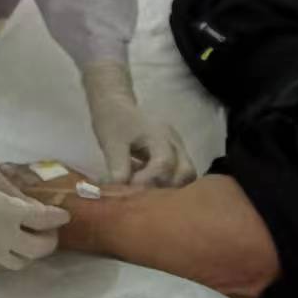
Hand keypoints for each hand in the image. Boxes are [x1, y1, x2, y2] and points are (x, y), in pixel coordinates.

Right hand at [0, 117, 69, 270]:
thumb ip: (17, 195)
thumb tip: (37, 209)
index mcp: (3, 211)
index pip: (42, 221)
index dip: (57, 218)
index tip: (64, 215)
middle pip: (36, 249)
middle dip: (48, 240)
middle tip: (48, 229)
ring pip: (17, 263)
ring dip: (28, 252)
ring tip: (28, 238)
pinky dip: (6, 258)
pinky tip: (5, 245)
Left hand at [81, 62, 195, 185]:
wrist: (117, 106)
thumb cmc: (113, 122)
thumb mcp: (111, 143)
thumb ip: (118, 166)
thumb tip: (121, 189)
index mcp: (159, 136)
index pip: (164, 163)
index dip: (149, 180)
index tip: (130, 185)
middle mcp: (174, 143)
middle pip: (186, 172)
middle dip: (167, 187)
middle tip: (144, 190)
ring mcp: (177, 148)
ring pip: (186, 175)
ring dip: (169, 187)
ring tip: (146, 187)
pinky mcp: (175, 154)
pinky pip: (178, 174)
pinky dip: (166, 183)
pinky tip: (147, 183)